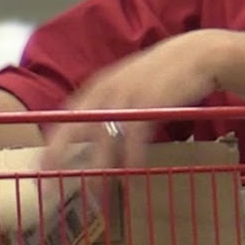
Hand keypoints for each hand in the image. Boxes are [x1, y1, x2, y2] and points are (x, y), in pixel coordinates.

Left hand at [41, 30, 224, 171]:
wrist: (199, 54)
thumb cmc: (167, 70)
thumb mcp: (132, 80)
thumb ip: (113, 98)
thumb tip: (97, 126)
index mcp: (101, 83)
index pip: (68, 115)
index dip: (54, 140)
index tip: (44, 162)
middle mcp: (109, 88)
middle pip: (75, 127)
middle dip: (60, 155)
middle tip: (52, 181)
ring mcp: (128, 96)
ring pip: (104, 138)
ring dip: (100, 166)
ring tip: (98, 191)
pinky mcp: (150, 104)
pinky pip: (134, 136)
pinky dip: (132, 156)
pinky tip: (132, 170)